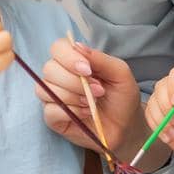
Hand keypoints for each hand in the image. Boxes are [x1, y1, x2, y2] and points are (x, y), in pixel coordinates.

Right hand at [36, 37, 140, 151]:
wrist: (126, 126)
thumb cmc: (122, 98)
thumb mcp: (120, 74)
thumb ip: (100, 58)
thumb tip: (77, 46)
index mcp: (74, 61)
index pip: (58, 48)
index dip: (69, 57)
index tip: (88, 70)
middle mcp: (60, 76)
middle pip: (49, 69)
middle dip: (75, 81)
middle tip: (98, 90)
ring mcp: (54, 97)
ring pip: (46, 89)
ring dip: (73, 96)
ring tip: (91, 103)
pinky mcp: (53, 117)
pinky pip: (50, 110)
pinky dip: (71, 112)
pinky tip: (85, 113)